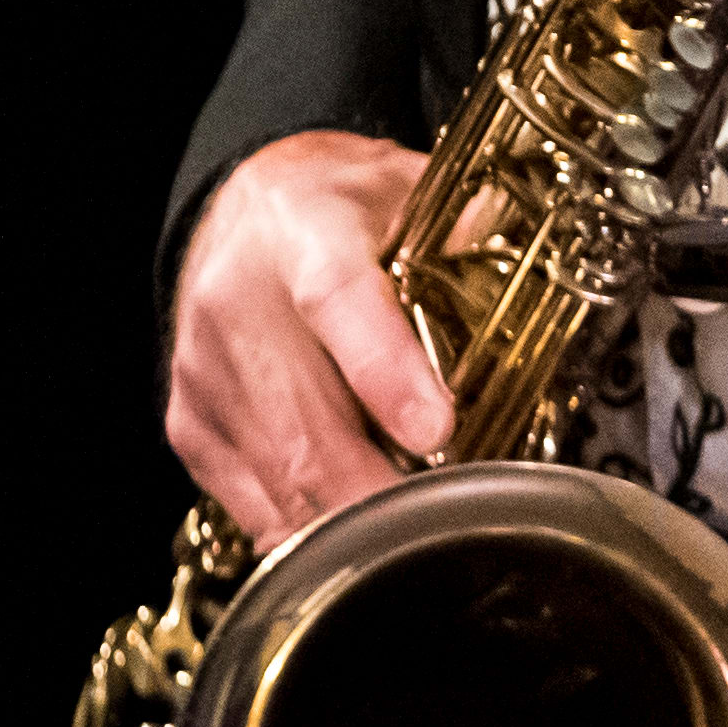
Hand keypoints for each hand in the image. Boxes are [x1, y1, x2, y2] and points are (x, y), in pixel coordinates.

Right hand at [164, 132, 452, 545]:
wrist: (243, 216)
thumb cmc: (337, 210)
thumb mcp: (407, 189)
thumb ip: (470, 228)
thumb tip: (536, 260)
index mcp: (304, 232)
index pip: (338, 301)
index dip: (385, 372)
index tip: (436, 429)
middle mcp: (239, 302)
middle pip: (307, 429)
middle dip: (383, 498)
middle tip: (455, 529)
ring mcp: (208, 373)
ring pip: (283, 483)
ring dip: (356, 527)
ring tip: (419, 537)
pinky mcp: (191, 425)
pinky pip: (255, 507)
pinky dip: (314, 528)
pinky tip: (359, 528)